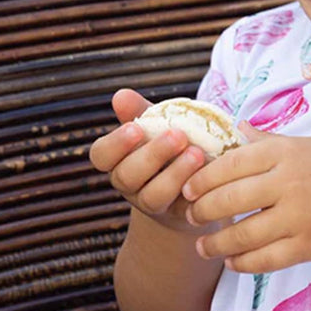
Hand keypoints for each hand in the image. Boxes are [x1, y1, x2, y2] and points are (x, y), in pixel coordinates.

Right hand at [89, 88, 209, 232]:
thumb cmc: (172, 144)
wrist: (196, 180)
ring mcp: (152, 202)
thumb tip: (121, 95)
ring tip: (198, 154)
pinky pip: (181, 208)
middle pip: (126, 176)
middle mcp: (129, 183)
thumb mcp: (158, 125)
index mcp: (119, 159)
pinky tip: (209, 173)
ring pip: (153, 195)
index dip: (116, 143)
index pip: (101, 155)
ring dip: (175, 173)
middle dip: (152, 155)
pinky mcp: (178, 214)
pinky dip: (194, 189)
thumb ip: (141, 111)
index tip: (136, 128)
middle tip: (178, 135)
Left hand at [182, 125, 310, 273]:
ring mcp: (299, 217)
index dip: (202, 179)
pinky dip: (242, 263)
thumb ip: (268, 141)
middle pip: (229, 200)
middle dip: (202, 211)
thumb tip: (234, 128)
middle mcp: (290, 183)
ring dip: (216, 244)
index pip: (229, 165)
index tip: (189, 189)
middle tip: (192, 217)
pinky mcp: (309, 246)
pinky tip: (232, 261)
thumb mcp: (306, 144)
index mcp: (286, 153)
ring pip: (242, 235)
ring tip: (203, 247)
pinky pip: (265, 259)